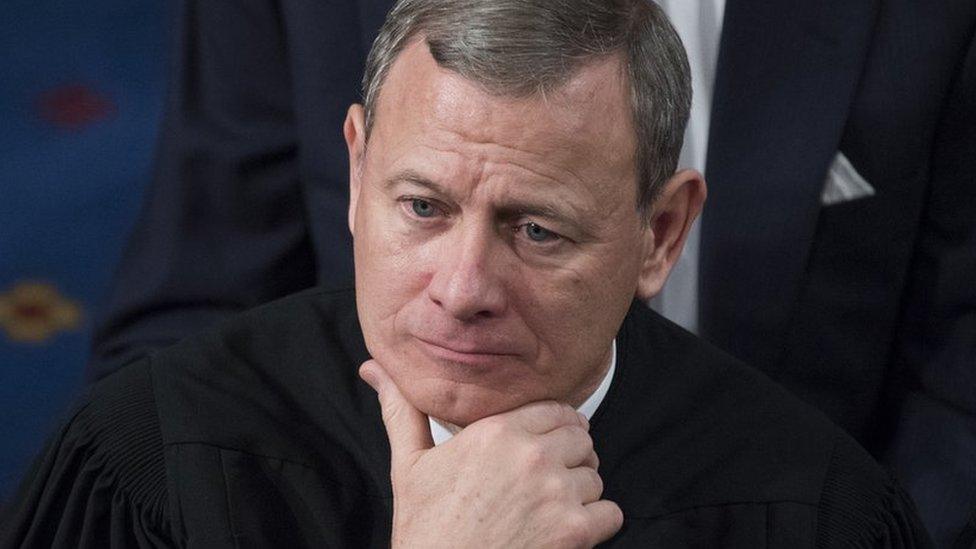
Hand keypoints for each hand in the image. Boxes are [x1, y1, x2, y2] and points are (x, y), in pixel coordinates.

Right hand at [360, 360, 622, 548]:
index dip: (554, 427)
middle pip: (582, 438)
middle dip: (569, 456)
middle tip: (546, 479)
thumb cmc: (424, 530)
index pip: (556, 409)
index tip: (544, 444)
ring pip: (595, 475)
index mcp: (496, 432)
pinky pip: (611, 513)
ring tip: (548, 507)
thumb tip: (374, 369)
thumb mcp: (408, 465)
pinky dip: (596, 523)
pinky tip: (565, 531)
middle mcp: (532, 457)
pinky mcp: (574, 533)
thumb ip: (401, 410)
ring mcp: (556, 495)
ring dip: (580, 491)